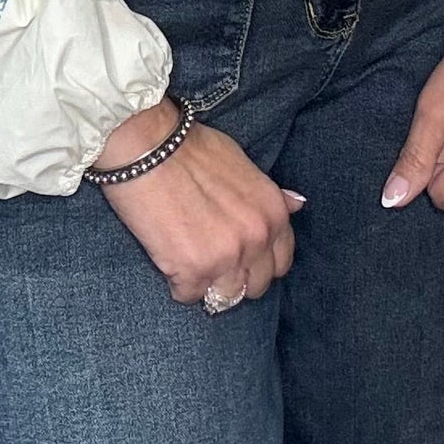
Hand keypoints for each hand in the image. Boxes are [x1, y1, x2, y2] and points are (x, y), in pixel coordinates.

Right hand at [90, 97, 305, 303]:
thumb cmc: (190, 149)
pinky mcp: (192, 271)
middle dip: (235, 275)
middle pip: (255, 286)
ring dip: (207, 283)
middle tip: (209, 255)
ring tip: (187, 256)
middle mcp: (256, 238)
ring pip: (225, 297)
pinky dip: (177, 282)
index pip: (281, 262)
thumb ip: (269, 194)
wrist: (147, 145)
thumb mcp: (242, 163)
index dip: (258, 261)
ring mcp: (226, 258)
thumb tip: (297, 204)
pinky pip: (188, 296)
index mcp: (272, 213)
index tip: (239, 254)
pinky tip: (168, 254)